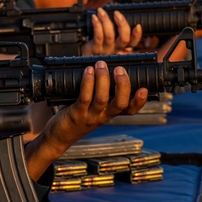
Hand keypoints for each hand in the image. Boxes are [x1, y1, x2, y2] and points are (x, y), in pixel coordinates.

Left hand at [25, 60, 147, 177]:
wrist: (58, 137)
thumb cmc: (75, 118)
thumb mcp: (92, 107)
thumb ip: (99, 92)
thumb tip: (103, 67)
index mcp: (109, 114)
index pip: (130, 110)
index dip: (139, 101)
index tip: (144, 89)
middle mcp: (102, 116)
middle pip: (120, 104)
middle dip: (123, 85)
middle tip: (120, 69)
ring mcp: (90, 116)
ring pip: (103, 99)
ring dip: (103, 79)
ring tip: (101, 64)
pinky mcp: (76, 114)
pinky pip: (84, 98)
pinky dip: (88, 83)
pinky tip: (88, 71)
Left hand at [82, 8, 142, 55]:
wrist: (82, 53)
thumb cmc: (96, 41)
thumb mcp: (108, 36)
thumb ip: (114, 27)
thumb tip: (116, 12)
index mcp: (120, 45)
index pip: (133, 42)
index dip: (137, 35)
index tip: (137, 25)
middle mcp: (115, 48)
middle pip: (124, 39)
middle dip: (122, 24)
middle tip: (117, 13)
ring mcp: (105, 49)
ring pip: (110, 35)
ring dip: (106, 20)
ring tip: (101, 11)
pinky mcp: (95, 48)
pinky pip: (98, 36)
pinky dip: (97, 25)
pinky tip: (94, 17)